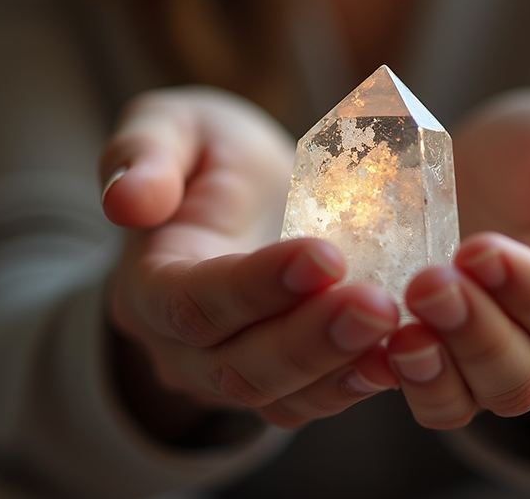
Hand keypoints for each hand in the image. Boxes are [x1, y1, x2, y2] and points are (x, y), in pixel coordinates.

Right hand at [100, 88, 399, 436]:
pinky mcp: (281, 386)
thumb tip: (124, 201)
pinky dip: (359, 383)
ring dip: (341, 367)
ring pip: (280, 398)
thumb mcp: (175, 128)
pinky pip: (315, 402)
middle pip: (239, 366)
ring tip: (399, 328)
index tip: (326, 254)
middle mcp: (181, 348)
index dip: (257, 285)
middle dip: (311, 338)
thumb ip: (143, 151)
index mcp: (149, 285)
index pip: (194, 300)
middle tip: (378, 304)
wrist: (245, 204)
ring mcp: (230, 376)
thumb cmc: (213, 158)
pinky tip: (405, 354)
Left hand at [386, 89, 529, 428]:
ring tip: (398, 333)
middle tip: (428, 284)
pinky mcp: (435, 360)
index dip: (528, 287)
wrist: (473, 177)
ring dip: (437, 372)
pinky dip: (397, 384)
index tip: (478, 249)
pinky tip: (369, 349)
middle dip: (476, 334)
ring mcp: (484, 356)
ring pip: (474, 399)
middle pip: (522, 372)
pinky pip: (426, 397)